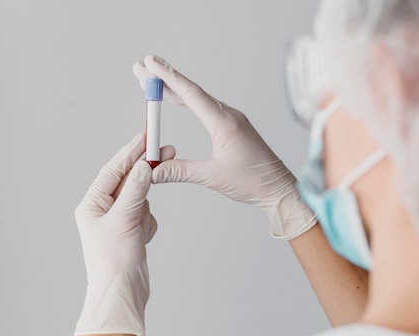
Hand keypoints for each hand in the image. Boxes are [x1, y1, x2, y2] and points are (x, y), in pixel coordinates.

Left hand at [73, 133, 172, 335]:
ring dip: (145, 208)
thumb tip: (143, 165)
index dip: (131, 151)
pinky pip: (145, 215)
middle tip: (166, 151)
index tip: (147, 135)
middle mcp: (102, 210)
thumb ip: (136, 191)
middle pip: (127, 180)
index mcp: (92, 205)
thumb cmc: (115, 262)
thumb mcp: (125, 221)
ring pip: (140, 197)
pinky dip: (148, 223)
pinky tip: (142, 239)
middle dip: (144, 172)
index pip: (114, 170)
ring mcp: (117, 221)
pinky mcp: (130, 232)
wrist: (122, 295)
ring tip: (140, 229)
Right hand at [132, 55, 315, 238]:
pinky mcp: (232, 127)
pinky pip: (205, 108)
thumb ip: (180, 171)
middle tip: (139, 68)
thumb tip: (152, 171)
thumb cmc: (253, 182)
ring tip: (150, 81)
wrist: (279, 188)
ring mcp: (231, 119)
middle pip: (190, 91)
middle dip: (163, 79)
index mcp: (224, 123)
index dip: (167, 77)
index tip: (149, 64)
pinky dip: (186, 101)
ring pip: (197, 98)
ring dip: (173, 89)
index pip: (190, 94)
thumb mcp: (213, 177)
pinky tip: (175, 99)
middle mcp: (228, 115)